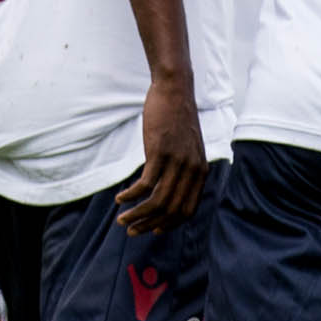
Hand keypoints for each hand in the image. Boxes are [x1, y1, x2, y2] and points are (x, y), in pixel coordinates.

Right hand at [114, 75, 206, 233]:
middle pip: (171, 210)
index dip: (169, 224)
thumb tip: (170, 185)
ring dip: (137, 215)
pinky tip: (120, 198)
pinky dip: (131, 196)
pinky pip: (145, 185)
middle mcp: (191, 170)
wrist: (175, 90)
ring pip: (157, 202)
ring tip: (122, 219)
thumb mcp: (188, 146)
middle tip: (131, 230)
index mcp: (200, 171)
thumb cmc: (177, 117)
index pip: (187, 210)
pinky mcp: (160, 153)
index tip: (154, 230)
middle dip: (149, 225)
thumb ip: (184, 167)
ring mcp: (177, 162)